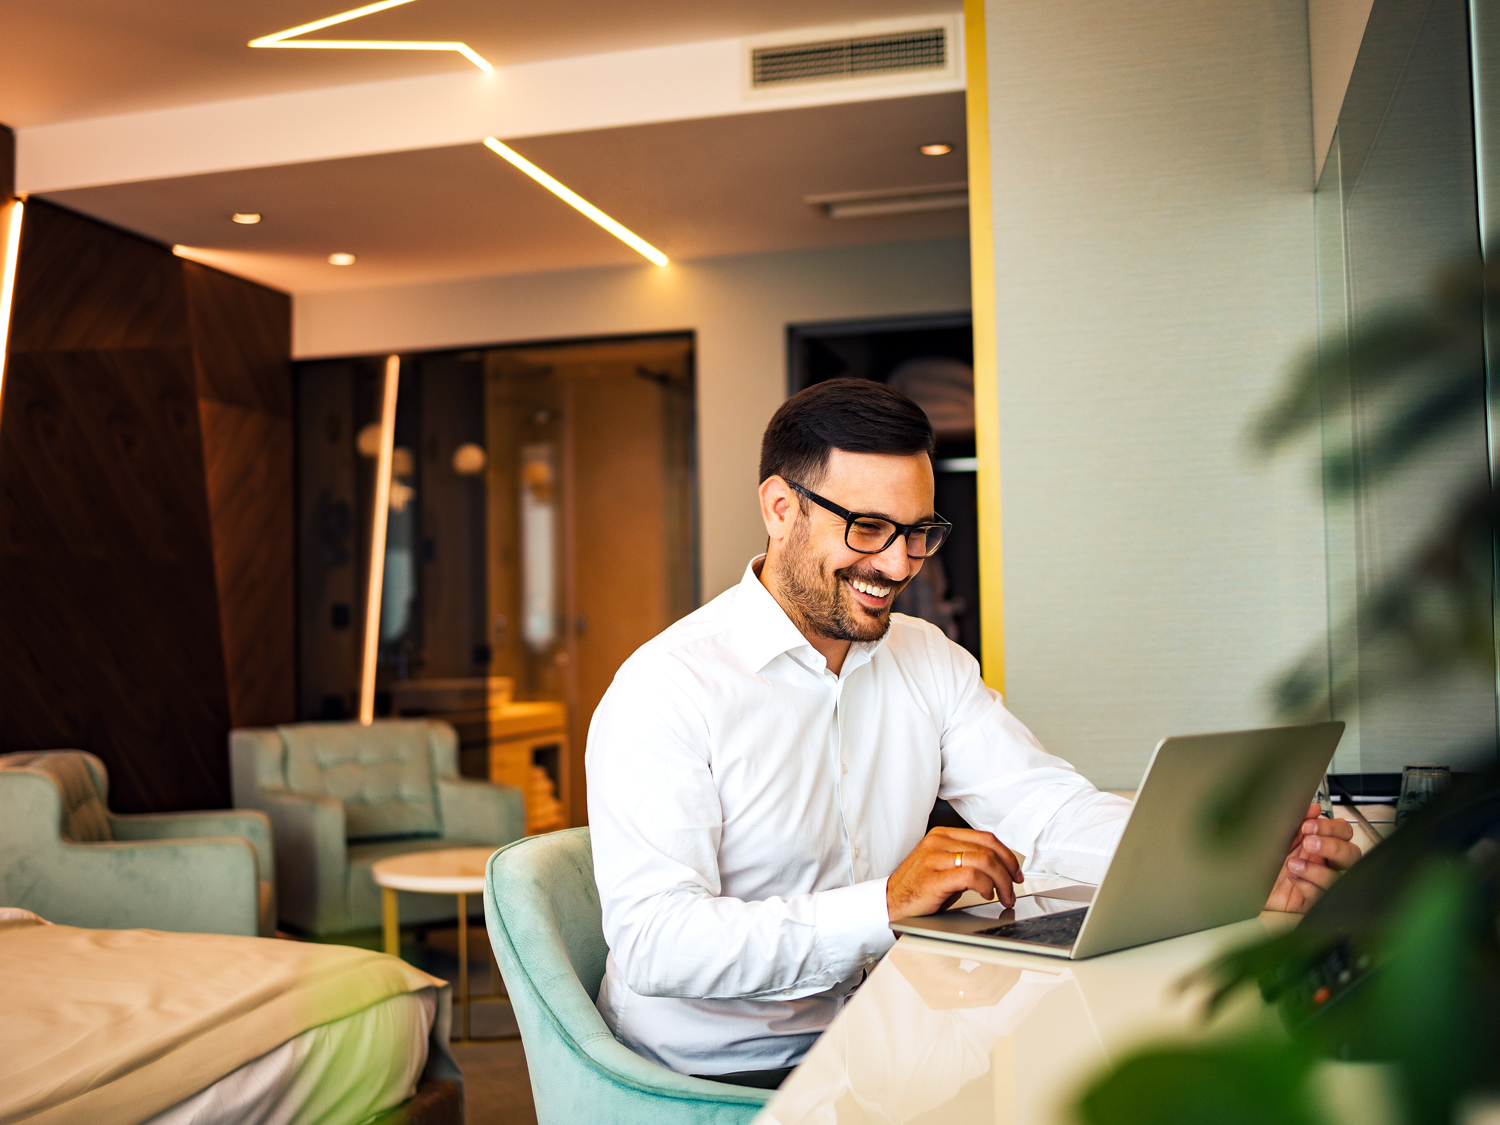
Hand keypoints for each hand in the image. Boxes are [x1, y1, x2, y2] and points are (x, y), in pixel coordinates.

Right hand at [886, 826, 1022, 920]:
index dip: (1007, 855)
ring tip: (1004, 897)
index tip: (1015, 872)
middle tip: (1013, 888)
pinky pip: (970, 876)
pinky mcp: (933, 878)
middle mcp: (938, 842)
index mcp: (942, 835)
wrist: (890, 904)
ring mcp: (934, 858)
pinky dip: (985, 886)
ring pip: (983, 860)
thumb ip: (967, 860)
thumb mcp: (944, 867)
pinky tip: (986, 895)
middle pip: (988, 848)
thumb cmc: (919, 889)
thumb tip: (1000, 867)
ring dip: (1001, 882)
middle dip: (1008, 870)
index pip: (985, 838)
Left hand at [1264, 802, 1361, 913]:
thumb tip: (1314, 807)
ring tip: (1292, 863)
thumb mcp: (1281, 836)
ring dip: (1315, 868)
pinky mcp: (1313, 902)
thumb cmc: (1268, 859)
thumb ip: (1299, 821)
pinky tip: (1292, 877)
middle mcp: (1326, 863)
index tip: (1309, 826)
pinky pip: (1320, 894)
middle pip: (1351, 854)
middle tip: (1308, 843)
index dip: (1332, 828)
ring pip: (1337, 877)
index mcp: (1322, 844)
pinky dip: (1306, 884)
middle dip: (1332, 847)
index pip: (1344, 833)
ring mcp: (1322, 883)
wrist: (1249, 883)